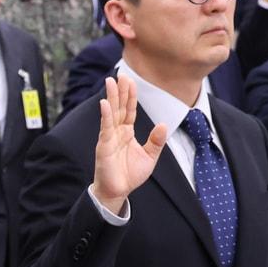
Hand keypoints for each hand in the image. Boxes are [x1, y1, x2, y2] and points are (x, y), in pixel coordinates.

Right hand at [91, 75, 166, 214]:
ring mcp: (109, 138)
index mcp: (127, 133)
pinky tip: (105, 103)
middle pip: (119, 107)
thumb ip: (156, 141)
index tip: (130, 81)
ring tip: (111, 82)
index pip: (129, 110)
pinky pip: (105, 128)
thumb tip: (163, 124)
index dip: (130, 96)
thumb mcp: (150, 156)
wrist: (118, 191)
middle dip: (120, 91)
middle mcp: (116, 132)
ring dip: (111, 97)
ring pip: (111, 113)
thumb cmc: (130, 175)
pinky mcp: (103, 146)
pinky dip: (105, 115)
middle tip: (120, 74)